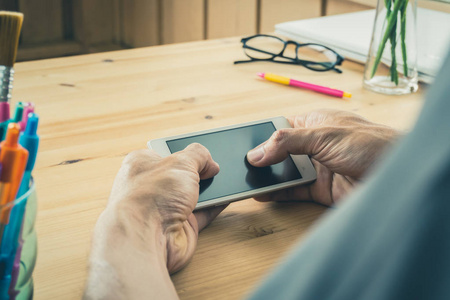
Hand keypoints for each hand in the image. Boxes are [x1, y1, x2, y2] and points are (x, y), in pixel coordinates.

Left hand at [107, 143, 223, 272]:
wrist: (145, 240)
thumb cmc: (151, 196)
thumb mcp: (180, 162)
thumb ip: (198, 156)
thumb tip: (209, 162)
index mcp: (143, 165)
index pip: (165, 153)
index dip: (184, 151)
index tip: (202, 153)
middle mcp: (151, 188)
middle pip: (181, 175)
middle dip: (200, 172)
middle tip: (216, 167)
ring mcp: (164, 209)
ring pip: (192, 196)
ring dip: (209, 190)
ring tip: (228, 180)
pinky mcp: (178, 228)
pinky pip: (201, 214)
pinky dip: (214, 208)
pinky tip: (227, 199)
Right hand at [247, 110, 398, 205]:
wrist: (396, 176)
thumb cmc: (370, 144)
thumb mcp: (324, 135)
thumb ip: (288, 141)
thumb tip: (257, 153)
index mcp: (314, 124)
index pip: (280, 128)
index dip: (262, 136)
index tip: (242, 145)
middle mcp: (313, 146)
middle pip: (279, 152)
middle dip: (261, 160)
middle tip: (238, 167)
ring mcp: (316, 168)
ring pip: (284, 173)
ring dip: (267, 177)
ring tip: (246, 181)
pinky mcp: (320, 190)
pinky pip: (292, 191)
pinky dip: (277, 193)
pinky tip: (262, 193)